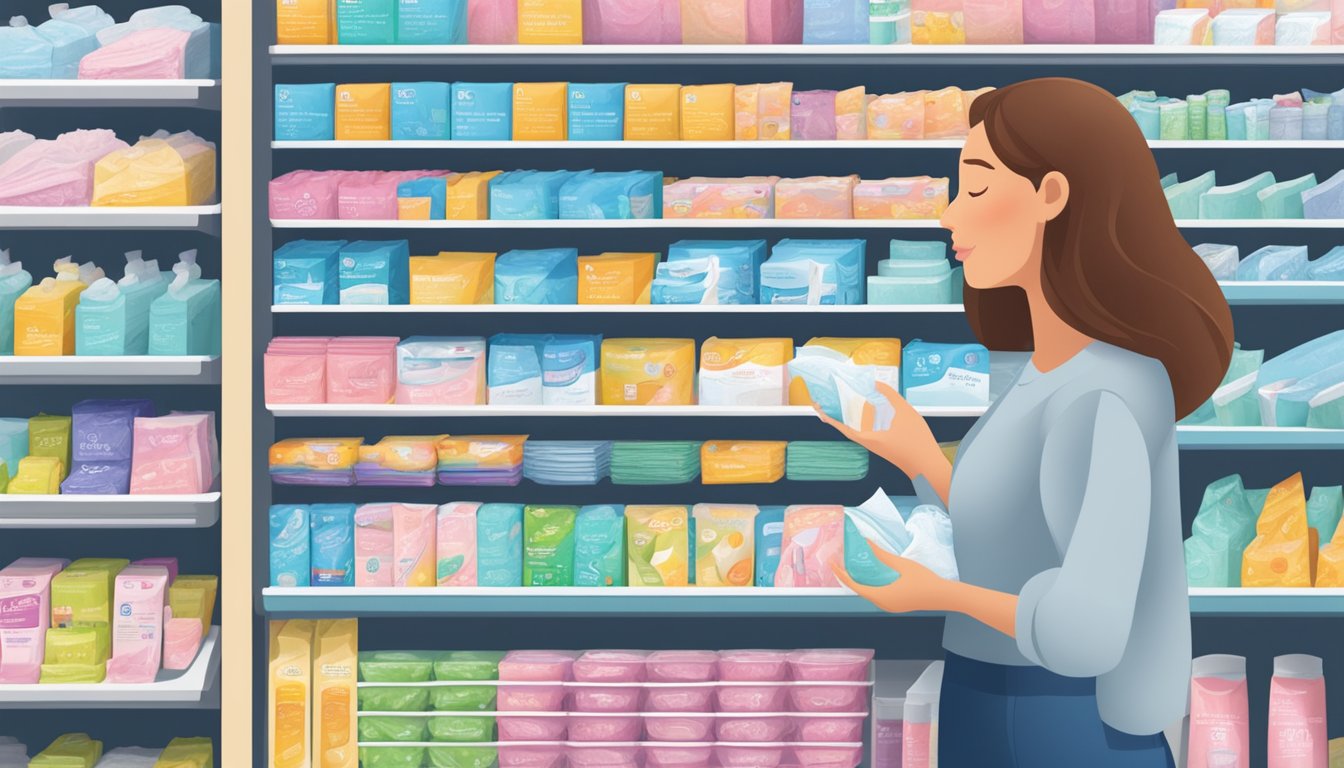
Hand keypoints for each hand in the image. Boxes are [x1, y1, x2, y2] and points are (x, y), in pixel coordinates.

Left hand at [805, 381, 946, 482]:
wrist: (925, 464)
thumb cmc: (915, 440)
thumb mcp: (904, 412)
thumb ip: (889, 396)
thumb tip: (874, 383)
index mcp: (866, 436)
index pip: (839, 424)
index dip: (827, 414)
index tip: (817, 405)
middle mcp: (865, 441)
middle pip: (842, 425)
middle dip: (831, 413)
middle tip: (820, 400)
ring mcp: (871, 443)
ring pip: (851, 428)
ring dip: (842, 416)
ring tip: (835, 402)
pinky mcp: (878, 443)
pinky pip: (862, 430)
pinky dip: (856, 420)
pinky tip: (859, 413)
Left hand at [831, 541, 951, 614]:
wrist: (944, 596)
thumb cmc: (925, 580)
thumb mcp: (902, 564)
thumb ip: (882, 554)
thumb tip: (866, 542)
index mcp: (882, 596)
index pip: (854, 586)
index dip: (841, 574)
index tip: (832, 563)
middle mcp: (883, 604)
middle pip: (859, 590)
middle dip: (848, 576)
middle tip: (840, 561)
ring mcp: (889, 606)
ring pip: (868, 593)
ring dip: (859, 581)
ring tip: (852, 566)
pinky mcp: (895, 605)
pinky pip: (877, 595)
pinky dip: (869, 584)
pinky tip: (870, 574)